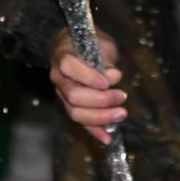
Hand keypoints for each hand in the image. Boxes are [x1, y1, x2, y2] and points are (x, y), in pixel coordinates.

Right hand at [49, 27, 125, 145]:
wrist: (75, 47)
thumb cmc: (90, 43)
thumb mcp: (101, 43)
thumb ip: (106, 59)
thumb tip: (113, 77)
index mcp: (62, 55)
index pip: (68, 66)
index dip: (88, 76)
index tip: (108, 81)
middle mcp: (58, 77)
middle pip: (73, 95)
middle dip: (100, 100)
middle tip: (121, 96)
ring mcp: (62, 94)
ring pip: (75, 112)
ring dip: (100, 117)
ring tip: (121, 113)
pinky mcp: (69, 106)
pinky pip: (80, 122)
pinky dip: (94, 131)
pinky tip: (107, 138)